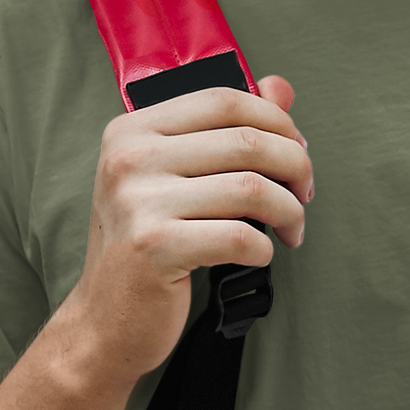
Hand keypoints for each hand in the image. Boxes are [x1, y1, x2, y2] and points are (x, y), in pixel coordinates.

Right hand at [60, 75, 310, 386]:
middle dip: (295, 167)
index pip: (224, 101)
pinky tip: (260, 254)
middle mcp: (129, 158)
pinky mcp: (154, 247)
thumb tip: (280, 87)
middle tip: (305, 193)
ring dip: (289, 211)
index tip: (298, 150)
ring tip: (291, 229)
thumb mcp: (176, 177)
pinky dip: (265, 248)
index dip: (276, 121)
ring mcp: (138, 202)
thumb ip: (227, 129)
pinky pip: (240, 236)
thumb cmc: (147, 246)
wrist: (105, 322)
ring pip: (252, 188)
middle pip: (246, 140)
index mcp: (132, 130)